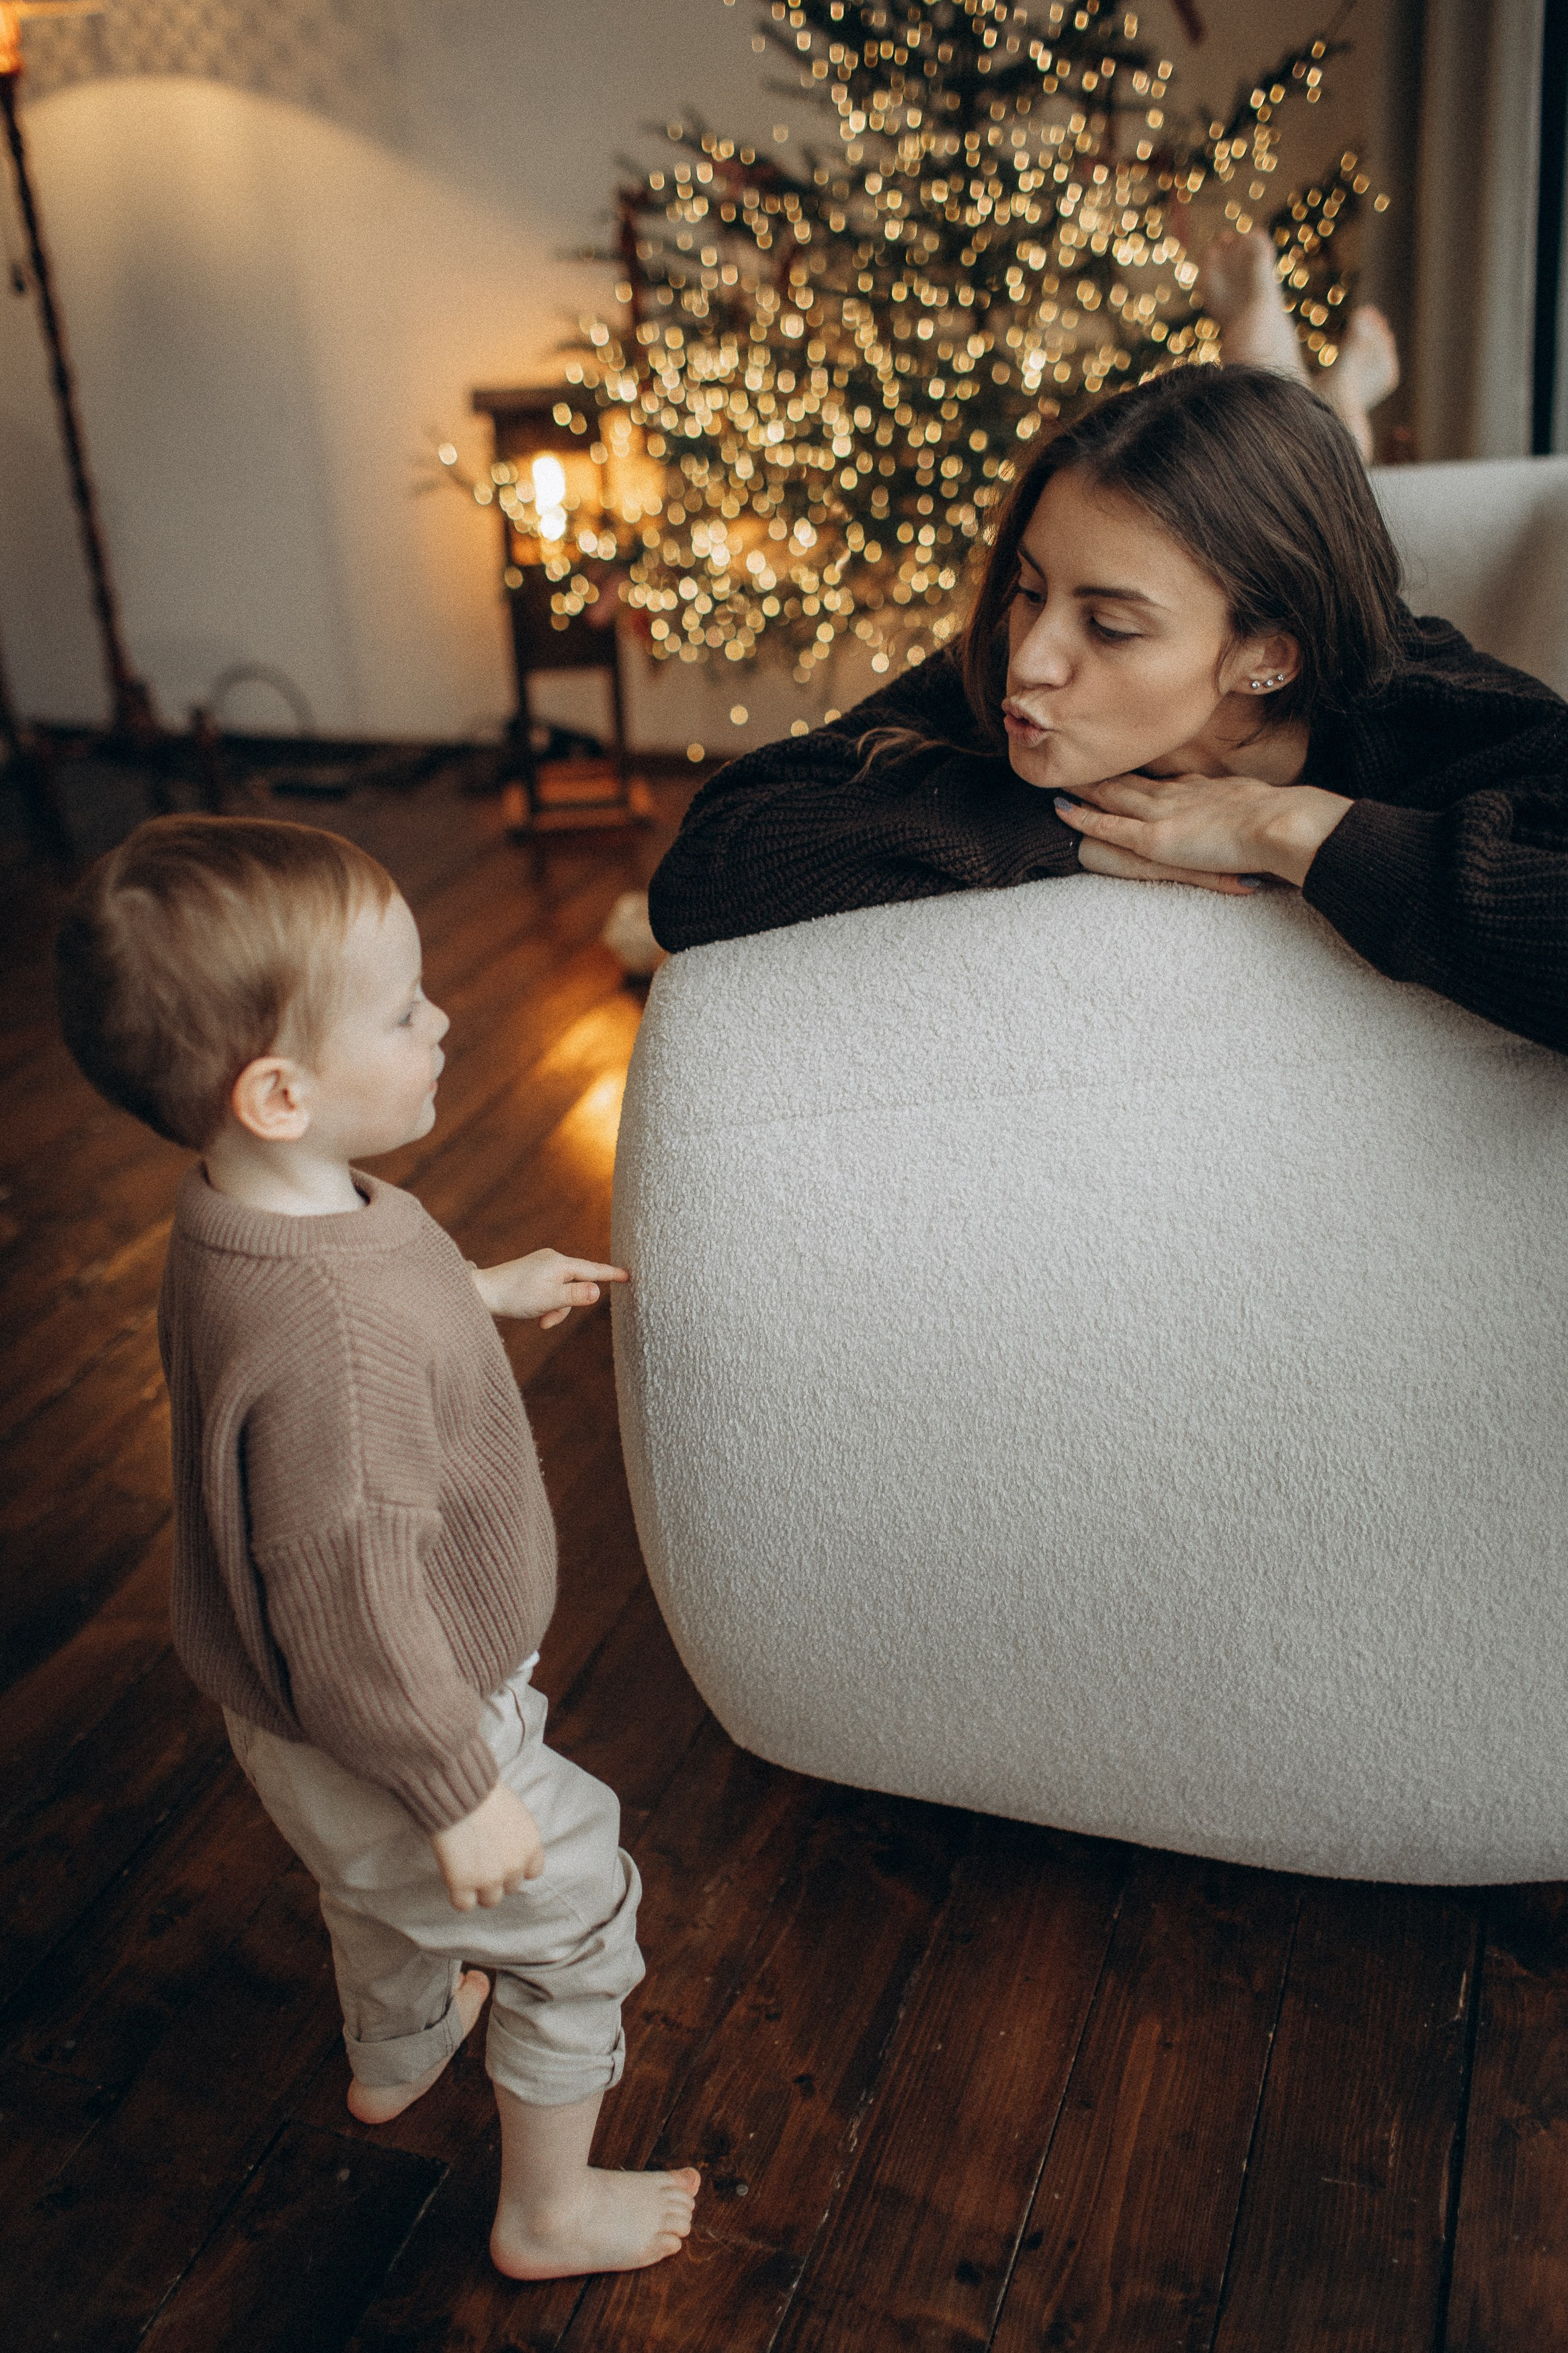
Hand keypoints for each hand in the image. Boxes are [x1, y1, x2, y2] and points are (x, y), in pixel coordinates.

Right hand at [429, 1781, 544, 1910]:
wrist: (459, 1793)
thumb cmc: (483, 1793)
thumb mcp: (514, 1811)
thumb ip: (516, 1835)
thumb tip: (506, 1844)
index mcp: (531, 1846)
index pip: (532, 1872)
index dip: (516, 1868)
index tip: (502, 1860)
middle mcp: (514, 1866)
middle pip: (510, 1887)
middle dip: (497, 1877)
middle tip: (480, 1861)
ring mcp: (489, 1878)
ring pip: (489, 1901)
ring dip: (479, 1890)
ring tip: (466, 1872)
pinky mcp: (463, 1884)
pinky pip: (464, 1905)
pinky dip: (458, 1896)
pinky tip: (453, 1881)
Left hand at [472, 1250, 628, 1327]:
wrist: (481, 1292)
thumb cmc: (514, 1296)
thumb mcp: (549, 1300)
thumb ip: (575, 1296)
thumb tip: (598, 1291)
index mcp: (560, 1263)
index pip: (593, 1269)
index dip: (611, 1274)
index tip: (629, 1275)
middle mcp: (553, 1259)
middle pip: (577, 1283)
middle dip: (568, 1305)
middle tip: (547, 1321)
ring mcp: (542, 1264)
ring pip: (563, 1289)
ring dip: (556, 1308)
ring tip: (540, 1320)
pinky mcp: (533, 1271)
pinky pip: (551, 1288)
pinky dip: (547, 1303)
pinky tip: (535, 1313)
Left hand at [1052, 771, 1351, 892]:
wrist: (1280, 825)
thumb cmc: (1282, 821)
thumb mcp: (1263, 807)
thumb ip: (1247, 810)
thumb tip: (1253, 815)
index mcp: (1204, 790)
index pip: (1163, 782)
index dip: (1140, 777)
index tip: (1123, 770)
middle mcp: (1177, 795)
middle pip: (1131, 781)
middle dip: (1102, 773)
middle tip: (1074, 759)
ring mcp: (1162, 814)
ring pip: (1112, 795)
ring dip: (1083, 787)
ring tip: (1056, 777)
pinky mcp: (1153, 837)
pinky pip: (1109, 826)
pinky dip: (1083, 817)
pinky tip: (1060, 810)